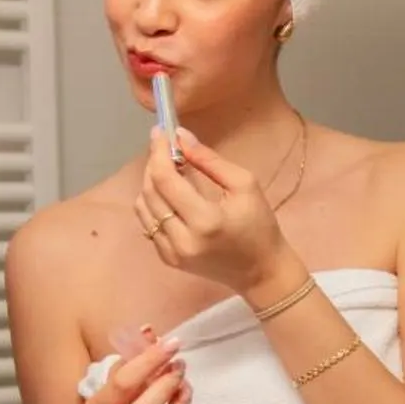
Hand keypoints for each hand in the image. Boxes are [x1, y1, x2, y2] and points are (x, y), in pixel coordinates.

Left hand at [136, 128, 292, 297]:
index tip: (160, 132)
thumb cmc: (259, 226)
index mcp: (205, 220)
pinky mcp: (168, 259)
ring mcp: (172, 253)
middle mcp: (182, 239)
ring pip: (143, 208)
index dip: (158, 152)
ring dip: (150, 183)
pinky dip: (153, 204)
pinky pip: (148, 224)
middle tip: (164, 148)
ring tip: (167, 170)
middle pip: (150, 192)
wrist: (261, 271)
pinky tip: (169, 195)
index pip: (165, 179)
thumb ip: (210, 160)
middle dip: (153, 164)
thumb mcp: (245, 185)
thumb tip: (180, 137)